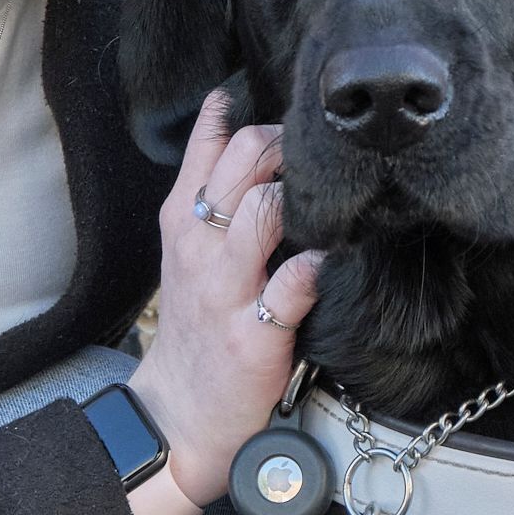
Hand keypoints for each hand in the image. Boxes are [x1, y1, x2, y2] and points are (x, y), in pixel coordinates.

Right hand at [136, 92, 318, 514]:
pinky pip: (293, 286)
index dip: (261, 119)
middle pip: (246, 163)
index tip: (295, 119)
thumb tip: (222, 104)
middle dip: (292, 147)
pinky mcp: (254, 337)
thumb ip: (202, 175)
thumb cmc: (194, 318)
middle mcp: (199, 247)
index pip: (217, 141)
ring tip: (333, 202)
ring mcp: (226, 291)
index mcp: (182, 218)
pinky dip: (319, 265)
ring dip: (305, 198)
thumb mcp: (183, 241)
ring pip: (266, 212)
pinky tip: (336, 257)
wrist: (177, 410)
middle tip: (322, 160)